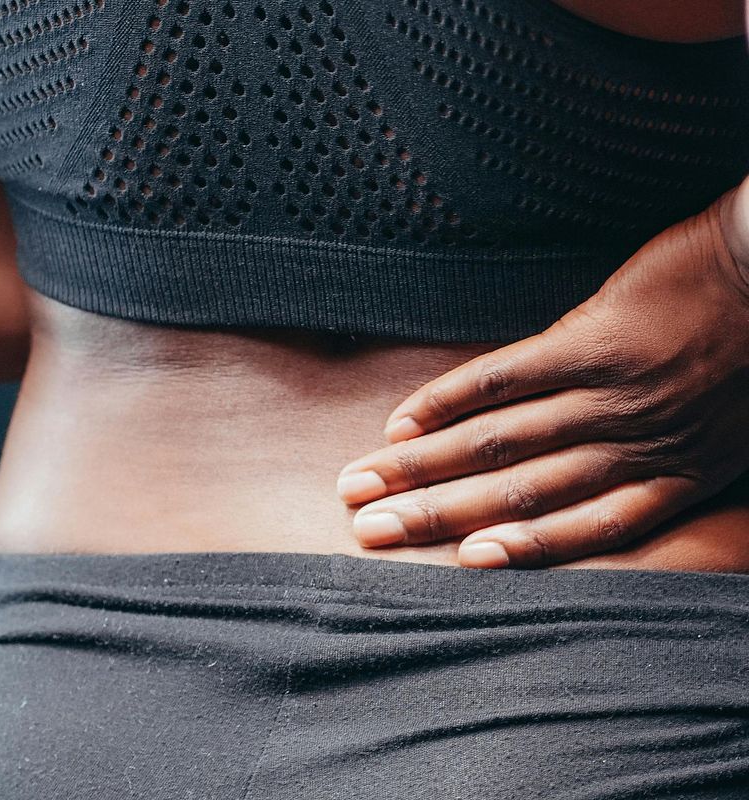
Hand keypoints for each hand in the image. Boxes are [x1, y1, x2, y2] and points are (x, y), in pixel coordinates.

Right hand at [335, 179, 748, 567]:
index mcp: (676, 470)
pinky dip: (451, 400)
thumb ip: (658, 446)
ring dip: (425, 467)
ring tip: (367, 481)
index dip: (515, 551)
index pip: (581, 527)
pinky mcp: (591, 339)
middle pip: (519, 493)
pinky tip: (405, 419)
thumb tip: (584, 460)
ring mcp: (610, 393)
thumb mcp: (725, 416)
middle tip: (370, 530)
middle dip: (438, 516)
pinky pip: (506, 378)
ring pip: (501, 444)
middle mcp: (635, 444)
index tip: (456, 562)